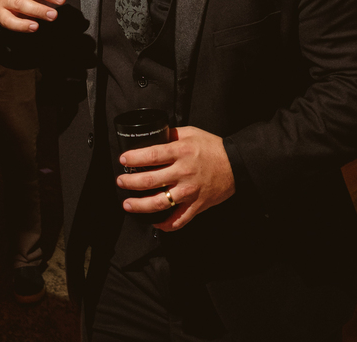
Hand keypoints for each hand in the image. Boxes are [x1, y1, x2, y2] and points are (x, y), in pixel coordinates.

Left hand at [117, 126, 235, 231]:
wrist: (236, 164)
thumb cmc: (212, 147)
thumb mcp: (191, 133)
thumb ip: (171, 134)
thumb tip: (153, 135)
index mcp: (181, 152)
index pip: (151, 155)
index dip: (134, 159)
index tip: (123, 160)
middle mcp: (184, 172)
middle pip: (150, 181)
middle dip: (130, 182)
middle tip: (120, 181)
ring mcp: (190, 191)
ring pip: (160, 203)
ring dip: (140, 206)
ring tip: (127, 204)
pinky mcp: (197, 205)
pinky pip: (179, 220)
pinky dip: (165, 224)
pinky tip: (154, 222)